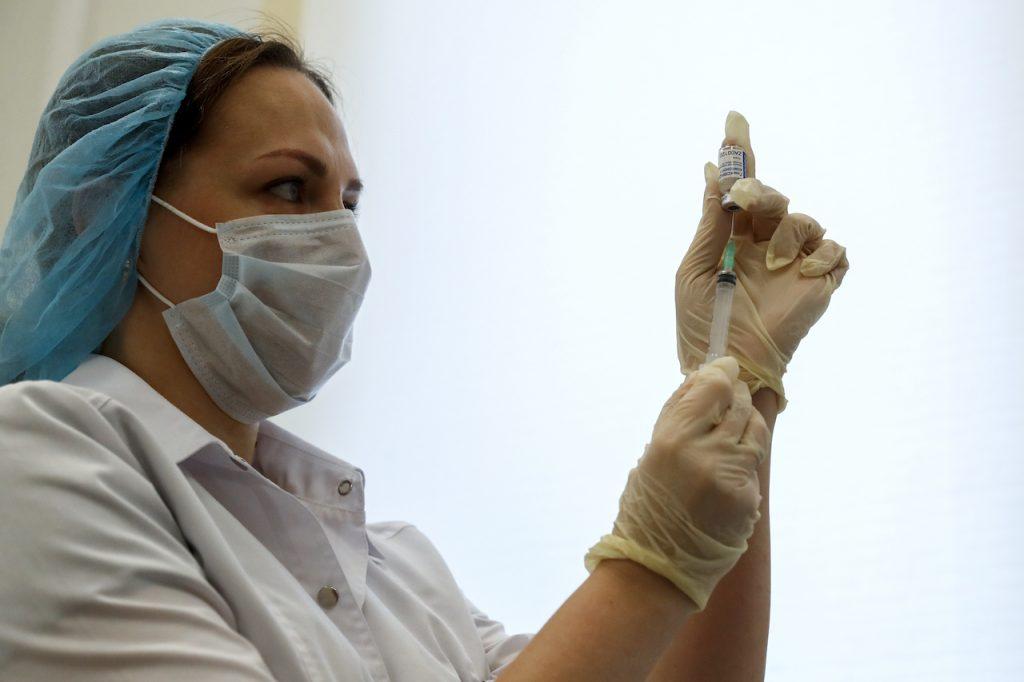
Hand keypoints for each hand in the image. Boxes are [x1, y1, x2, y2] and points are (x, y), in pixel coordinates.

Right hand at [583, 357, 769, 610]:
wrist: (659, 564)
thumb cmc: (647, 506)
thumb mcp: (651, 454)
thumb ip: (678, 416)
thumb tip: (704, 376)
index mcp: (671, 440)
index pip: (712, 388)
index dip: (723, 372)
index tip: (726, 367)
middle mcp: (704, 455)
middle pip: (738, 404)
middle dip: (737, 395)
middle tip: (733, 393)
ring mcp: (729, 478)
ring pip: (755, 429)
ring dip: (747, 422)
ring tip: (733, 428)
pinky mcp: (747, 499)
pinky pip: (752, 465)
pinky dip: (743, 460)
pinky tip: (727, 470)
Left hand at [675, 111, 848, 410]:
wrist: (728, 363)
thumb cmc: (703, 322)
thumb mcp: (697, 269)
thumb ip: (710, 223)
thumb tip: (712, 173)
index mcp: (732, 239)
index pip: (740, 190)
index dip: (740, 156)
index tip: (734, 120)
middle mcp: (765, 245)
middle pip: (773, 198)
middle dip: (761, 191)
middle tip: (744, 198)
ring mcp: (795, 263)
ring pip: (804, 220)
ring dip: (786, 232)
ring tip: (769, 263)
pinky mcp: (820, 282)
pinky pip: (835, 250)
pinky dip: (820, 254)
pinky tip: (799, 271)